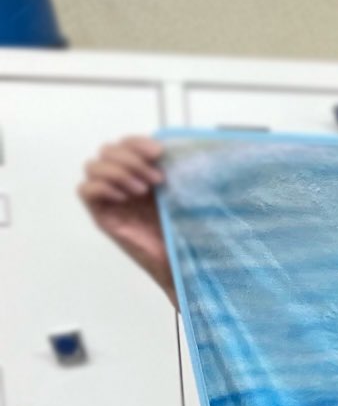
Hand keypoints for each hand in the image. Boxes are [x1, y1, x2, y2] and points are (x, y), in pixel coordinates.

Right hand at [77, 136, 175, 303]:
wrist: (181, 263)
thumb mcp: (181, 196)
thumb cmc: (184, 231)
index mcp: (141, 173)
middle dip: (131, 159)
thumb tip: (175, 149)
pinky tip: (123, 198)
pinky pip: (85, 190)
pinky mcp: (101, 215)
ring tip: (142, 190)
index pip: (126, 144)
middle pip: (107, 151)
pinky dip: (101, 187)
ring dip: (118, 172)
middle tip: (156, 180)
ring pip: (93, 166)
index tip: (159, 152)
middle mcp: (122, 182)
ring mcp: (110, 198)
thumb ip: (174, 172)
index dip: (137, 142)